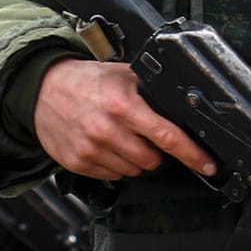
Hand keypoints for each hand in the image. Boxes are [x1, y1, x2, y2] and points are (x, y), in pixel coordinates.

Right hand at [34, 59, 217, 180]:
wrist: (42, 90)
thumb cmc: (86, 81)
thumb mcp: (124, 75)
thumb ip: (152, 91)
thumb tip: (184, 109)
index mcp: (123, 106)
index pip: (167, 137)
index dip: (192, 155)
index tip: (208, 165)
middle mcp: (106, 130)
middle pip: (152, 160)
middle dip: (156, 152)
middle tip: (144, 134)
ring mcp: (91, 150)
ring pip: (134, 171)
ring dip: (136, 159)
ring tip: (122, 137)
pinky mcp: (78, 164)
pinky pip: (112, 176)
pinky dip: (116, 165)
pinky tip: (107, 145)